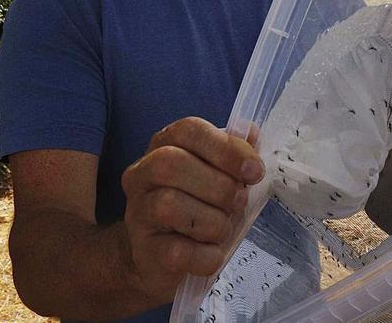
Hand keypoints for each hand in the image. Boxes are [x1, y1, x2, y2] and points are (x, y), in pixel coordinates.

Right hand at [120, 117, 263, 299]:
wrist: (165, 260)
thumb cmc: (199, 211)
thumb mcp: (219, 176)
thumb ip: (234, 153)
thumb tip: (251, 132)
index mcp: (163, 147)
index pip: (188, 130)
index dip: (225, 147)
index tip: (254, 170)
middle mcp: (142, 175)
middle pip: (172, 163)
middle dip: (219, 186)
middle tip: (239, 203)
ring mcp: (137, 213)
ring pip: (169, 205)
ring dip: (213, 222)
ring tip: (222, 230)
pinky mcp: (144, 251)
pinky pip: (177, 251)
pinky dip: (206, 255)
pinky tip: (212, 253)